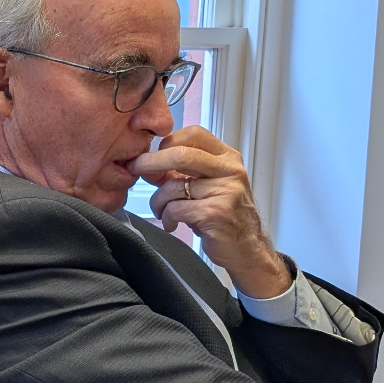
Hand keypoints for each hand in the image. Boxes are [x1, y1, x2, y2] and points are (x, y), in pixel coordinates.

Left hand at [131, 126, 291, 299]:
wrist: (247, 248)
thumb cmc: (222, 216)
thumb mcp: (206, 186)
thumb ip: (181, 172)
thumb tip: (147, 163)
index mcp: (227, 158)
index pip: (194, 134)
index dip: (167, 142)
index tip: (152, 155)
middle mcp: (230, 170)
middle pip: (180, 154)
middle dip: (150, 162)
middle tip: (136, 169)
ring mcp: (225, 191)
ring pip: (172, 187)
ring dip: (158, 202)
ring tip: (163, 212)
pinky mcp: (216, 213)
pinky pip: (175, 209)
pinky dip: (166, 218)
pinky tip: (173, 224)